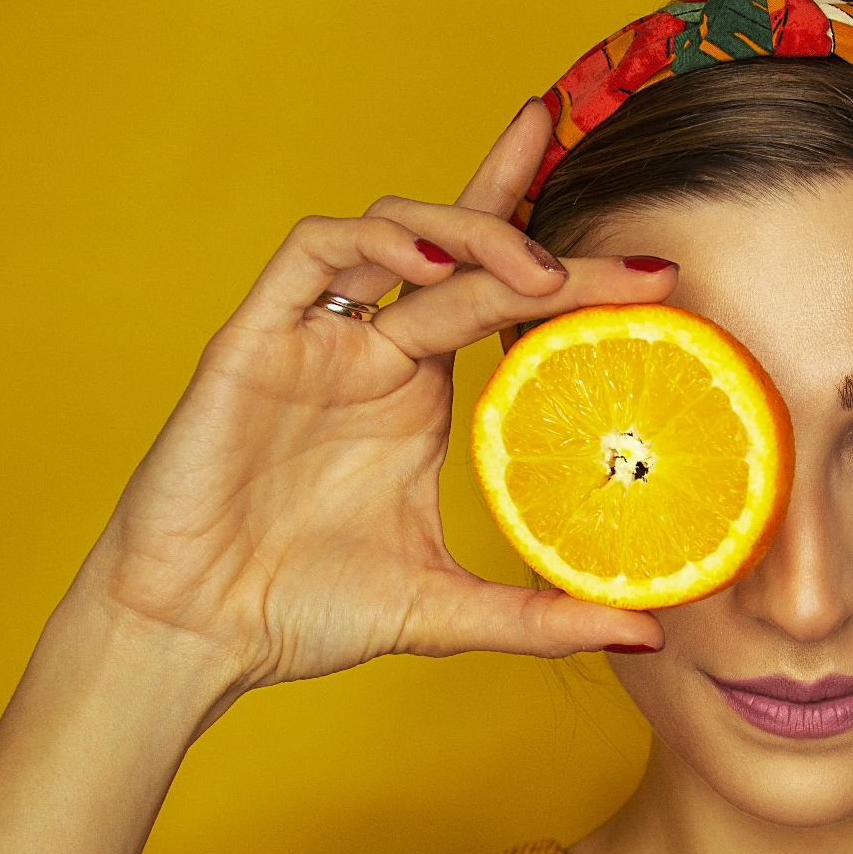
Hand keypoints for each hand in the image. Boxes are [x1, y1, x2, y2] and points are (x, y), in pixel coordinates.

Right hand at [57, 98, 673, 693]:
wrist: (196, 637)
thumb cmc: (305, 612)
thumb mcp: (446, 610)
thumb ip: (542, 616)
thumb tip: (649, 629)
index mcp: (418, 393)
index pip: (499, 297)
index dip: (568, 264)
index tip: (657, 272)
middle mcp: (373, 351)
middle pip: (461, 248)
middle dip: (536, 216)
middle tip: (631, 247)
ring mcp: (314, 338)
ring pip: (393, 231)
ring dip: (468, 232)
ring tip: (534, 271)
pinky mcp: (253, 340)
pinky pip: (310, 253)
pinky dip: (373, 244)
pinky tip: (427, 269)